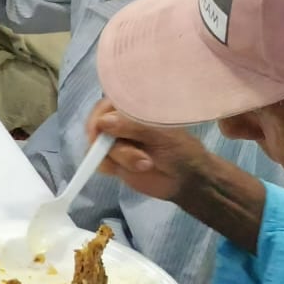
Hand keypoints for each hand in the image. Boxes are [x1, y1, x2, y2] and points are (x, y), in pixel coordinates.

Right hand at [86, 99, 215, 203]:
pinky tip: (134, 170)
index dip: (100, 116)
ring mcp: (115, 141)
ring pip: (97, 146)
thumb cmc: (180, 149)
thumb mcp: (160, 134)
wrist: (187, 179)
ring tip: (145, 164)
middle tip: (136, 154)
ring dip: (121, 158)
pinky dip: (112, 167)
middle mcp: (120, 122)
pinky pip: (100, 162)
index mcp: (133, 108)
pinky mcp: (113, 160)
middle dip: (112, 143)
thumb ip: (132, 125)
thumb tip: (103, 122)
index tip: (102, 130)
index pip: (106, 104)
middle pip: (96, 126)